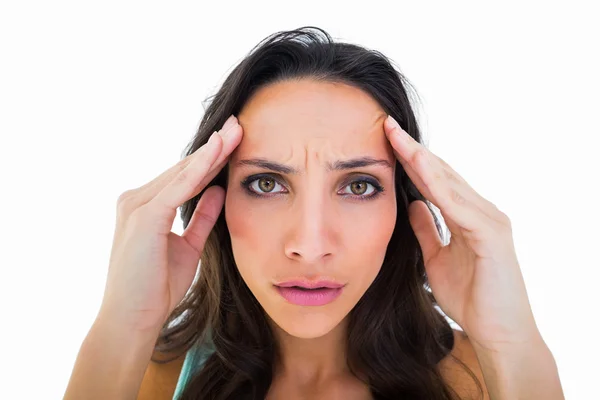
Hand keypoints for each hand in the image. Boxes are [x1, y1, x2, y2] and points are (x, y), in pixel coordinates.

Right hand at [98, 115, 242, 332]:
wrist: (133, 320)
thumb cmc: (156, 287)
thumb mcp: (188, 246)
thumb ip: (202, 217)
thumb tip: (218, 190)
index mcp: (146, 206)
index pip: (184, 177)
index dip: (211, 159)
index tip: (235, 140)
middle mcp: (137, 199)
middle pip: (184, 168)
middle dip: (214, 147)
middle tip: (239, 124)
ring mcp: (137, 205)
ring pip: (182, 173)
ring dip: (211, 151)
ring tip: (235, 130)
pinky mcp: (144, 216)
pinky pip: (178, 188)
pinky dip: (199, 169)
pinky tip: (218, 152)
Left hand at [384, 115, 540, 350]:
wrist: (498, 334)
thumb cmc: (471, 298)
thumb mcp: (436, 258)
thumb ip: (427, 230)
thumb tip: (412, 204)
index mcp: (468, 216)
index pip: (435, 180)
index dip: (410, 160)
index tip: (385, 140)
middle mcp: (482, 212)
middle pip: (442, 173)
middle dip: (412, 149)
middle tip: (387, 124)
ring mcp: (489, 221)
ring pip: (450, 182)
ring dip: (422, 159)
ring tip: (397, 137)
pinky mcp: (492, 235)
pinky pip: (459, 206)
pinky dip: (438, 186)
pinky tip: (419, 169)